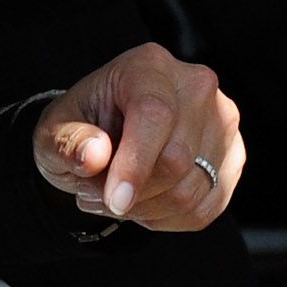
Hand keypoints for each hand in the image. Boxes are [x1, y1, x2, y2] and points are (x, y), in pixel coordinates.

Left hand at [34, 42, 243, 229]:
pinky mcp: (233, 157)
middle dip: (131, 193)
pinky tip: (141, 205)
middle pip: (176, 160)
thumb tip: (95, 155)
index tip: (113, 200)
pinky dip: (166, 218)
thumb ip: (68, 142)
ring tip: (112, 196)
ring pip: (191, 191)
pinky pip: (205, 208)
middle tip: (91, 193)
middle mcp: (196, 87)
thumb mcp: (53, 132)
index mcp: (148, 67)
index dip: (135, 164)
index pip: (156, 115)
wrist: (105, 133)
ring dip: (144, 209)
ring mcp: (222, 122)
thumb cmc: (80, 127)